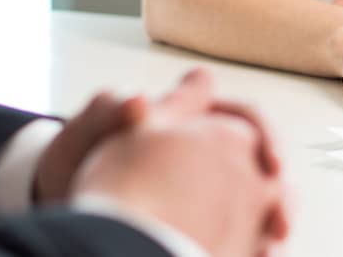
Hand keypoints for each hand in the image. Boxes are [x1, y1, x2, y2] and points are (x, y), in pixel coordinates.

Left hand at [71, 72, 287, 256]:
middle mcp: (213, 153)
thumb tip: (137, 101)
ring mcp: (212, 193)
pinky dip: (250, 250)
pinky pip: (240, 237)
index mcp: (198, 118)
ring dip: (271, 227)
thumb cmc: (81, 151)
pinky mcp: (205, 226)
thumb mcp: (96, 129)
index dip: (264, 137)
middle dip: (278, 196)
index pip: (247, 120)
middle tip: (278, 220)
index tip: (269, 161)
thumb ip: (116, 114)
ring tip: (268, 251)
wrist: (64, 193)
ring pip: (259, 207)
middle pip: (263, 170)